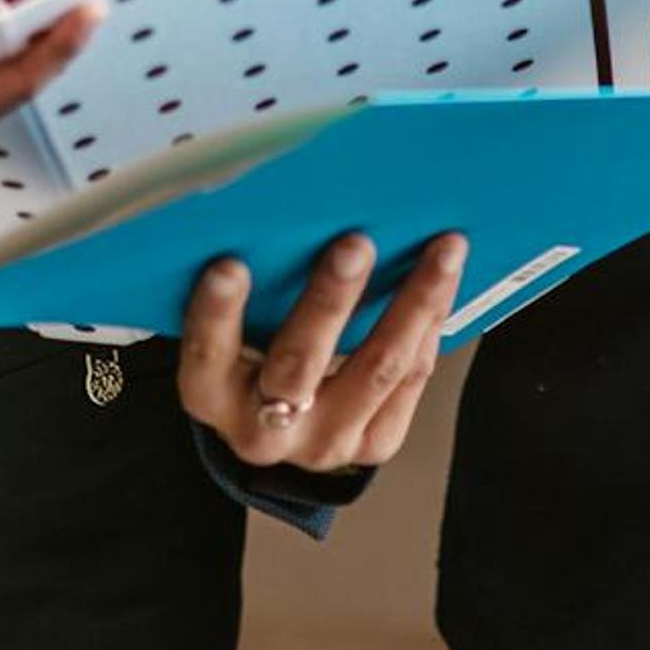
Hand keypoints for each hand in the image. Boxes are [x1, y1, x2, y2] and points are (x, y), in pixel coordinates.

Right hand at [179, 230, 469, 473]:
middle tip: (356, 243)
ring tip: (440, 251)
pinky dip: (428, 325)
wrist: (282, 428)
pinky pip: (409, 378)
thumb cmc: (250, 351)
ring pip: (375, 370)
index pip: (206, 353)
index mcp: (210, 394)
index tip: (230, 265)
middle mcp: (263, 428)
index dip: (216, 313)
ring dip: (412, 304)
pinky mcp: (372, 445)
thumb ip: (244, 285)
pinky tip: (443, 281)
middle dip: (330, 301)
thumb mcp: (230, 330)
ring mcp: (322, 443)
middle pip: (298, 365)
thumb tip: (280, 203)